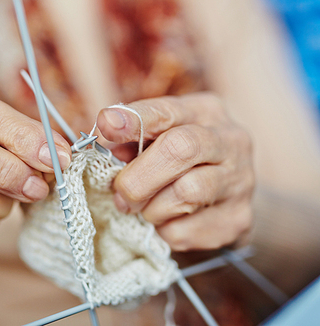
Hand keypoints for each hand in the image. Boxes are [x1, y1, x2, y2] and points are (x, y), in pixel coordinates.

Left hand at [97, 93, 253, 250]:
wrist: (225, 198)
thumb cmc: (180, 162)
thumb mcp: (157, 139)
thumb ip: (130, 140)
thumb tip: (101, 142)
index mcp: (205, 111)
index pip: (166, 110)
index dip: (134, 119)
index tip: (106, 124)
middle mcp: (230, 140)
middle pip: (180, 149)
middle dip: (138, 176)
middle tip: (121, 193)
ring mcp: (240, 181)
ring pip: (186, 193)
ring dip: (151, 207)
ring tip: (144, 209)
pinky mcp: (238, 219)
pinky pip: (187, 230)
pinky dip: (164, 231)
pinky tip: (165, 223)